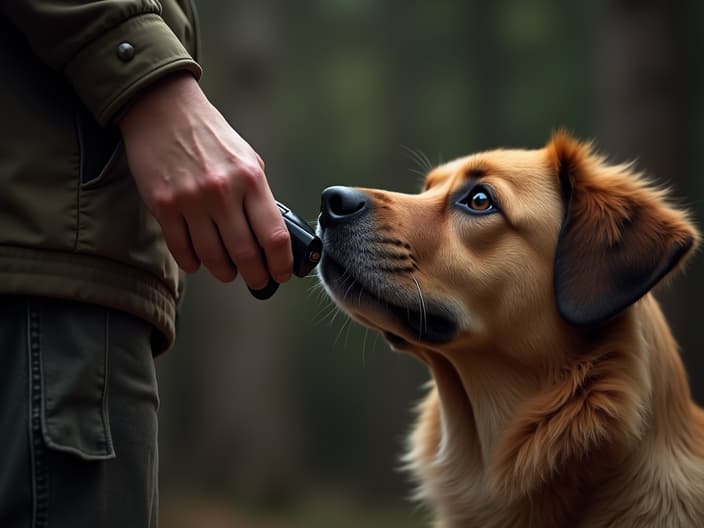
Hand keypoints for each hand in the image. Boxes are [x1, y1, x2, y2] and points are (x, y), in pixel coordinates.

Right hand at [119, 73, 292, 286]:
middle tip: (258, 282)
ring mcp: (191, 201)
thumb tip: (270, 235)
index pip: (274, 236)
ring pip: (213, 257)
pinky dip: (193, 263)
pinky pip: (181, 249)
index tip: (281, 274)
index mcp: (251, 180)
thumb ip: (258, 195)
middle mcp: (223, 192)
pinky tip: (199, 263)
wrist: (164, 110)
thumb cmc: (211, 136)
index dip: (281, 264)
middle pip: (246, 254)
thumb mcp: (247, 159)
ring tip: (229, 273)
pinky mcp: (164, 206)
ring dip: (225, 272)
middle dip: (256, 277)